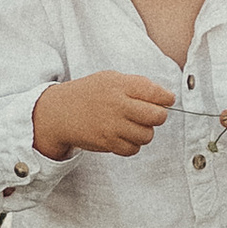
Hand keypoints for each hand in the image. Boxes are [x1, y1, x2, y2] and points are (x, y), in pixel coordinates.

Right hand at [35, 71, 174, 158]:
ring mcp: (112, 126)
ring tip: (133, 125)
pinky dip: (133, 144)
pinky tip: (124, 135)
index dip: (166, 98)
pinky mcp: (107, 143)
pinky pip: (133, 149)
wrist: (59, 112)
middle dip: (159, 116)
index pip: (155, 92)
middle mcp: (117, 105)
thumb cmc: (89, 93)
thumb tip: (165, 97)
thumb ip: (137, 85)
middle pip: (157, 116)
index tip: (166, 100)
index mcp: (119, 85)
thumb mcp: (110, 78)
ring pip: (147, 135)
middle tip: (151, 114)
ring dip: (145, 131)